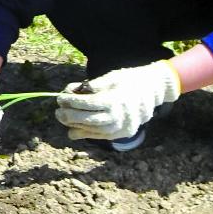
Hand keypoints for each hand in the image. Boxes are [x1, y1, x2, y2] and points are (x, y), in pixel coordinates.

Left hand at [55, 61, 180, 140]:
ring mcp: (120, 127)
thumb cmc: (130, 80)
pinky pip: (100, 136)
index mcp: (114, 100)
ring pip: (92, 130)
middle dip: (69, 116)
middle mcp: (118, 116)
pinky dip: (85, 134)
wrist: (154, 91)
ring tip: (64, 118)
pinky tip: (73, 131)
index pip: (87, 103)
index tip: (60, 98)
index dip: (71, 101)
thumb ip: (93, 85)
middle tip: (58, 111)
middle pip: (87, 119)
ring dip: (75, 126)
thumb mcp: (112, 77)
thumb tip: (73, 90)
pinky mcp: (122, 133)